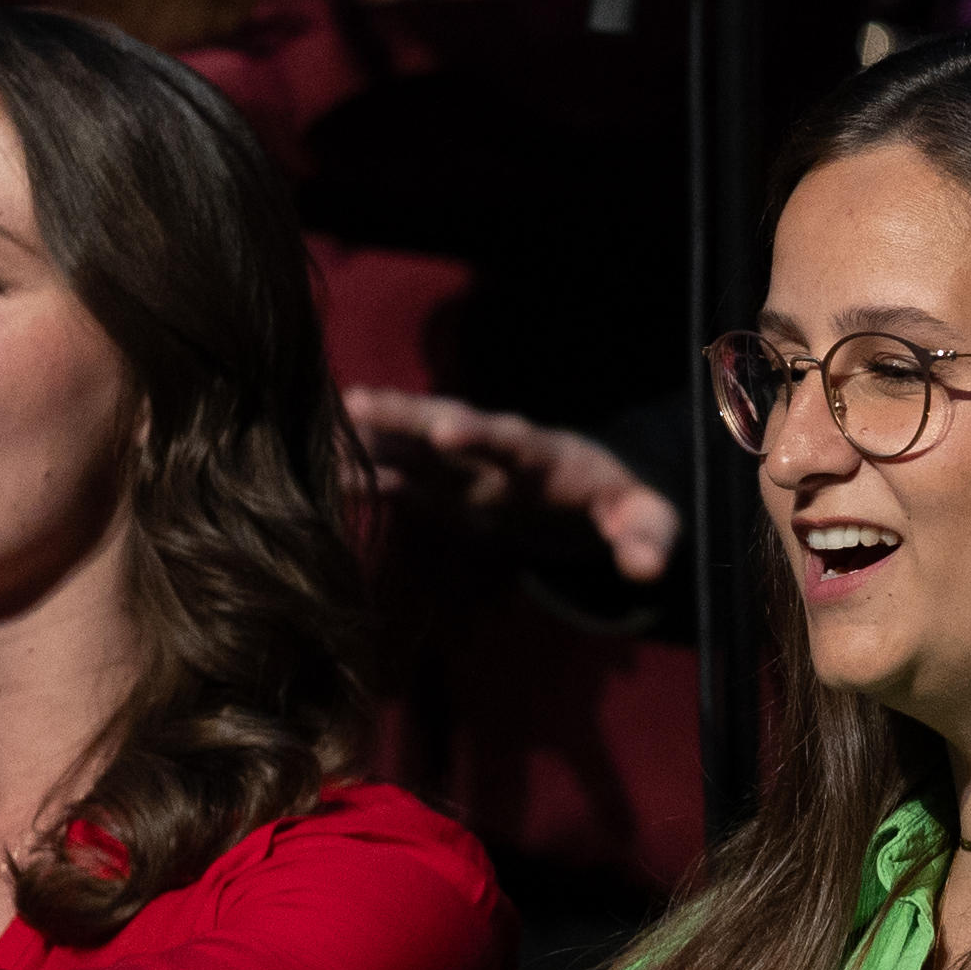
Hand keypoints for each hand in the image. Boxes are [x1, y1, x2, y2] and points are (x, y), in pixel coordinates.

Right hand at [343, 389, 678, 581]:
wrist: (589, 493)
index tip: (446, 432)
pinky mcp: (441, 487)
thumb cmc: (622, 504)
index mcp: (544, 456)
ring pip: (410, 442)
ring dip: (370, 434)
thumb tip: (648, 567)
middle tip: (356, 402)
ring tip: (321, 423)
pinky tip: (322, 475)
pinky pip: (396, 476)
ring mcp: (461, 466)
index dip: (479, 435)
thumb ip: (647, 535)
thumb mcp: (646, 520)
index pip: (510, 440)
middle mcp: (494, 451)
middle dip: (405, 415)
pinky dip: (362, 474)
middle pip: (444, 423)